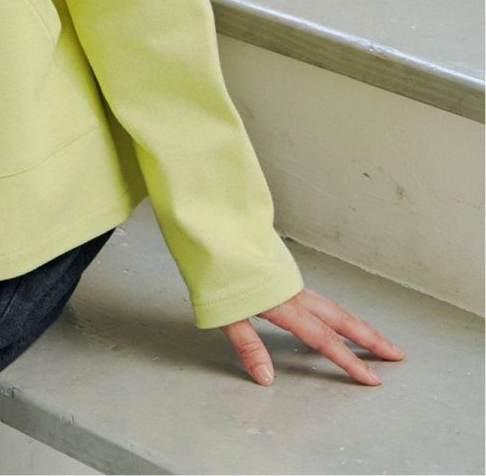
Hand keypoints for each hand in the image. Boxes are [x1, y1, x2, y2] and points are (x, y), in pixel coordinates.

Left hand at [222, 286, 405, 384]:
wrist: (210, 227)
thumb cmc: (214, 269)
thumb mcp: (224, 313)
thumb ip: (247, 345)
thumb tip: (267, 377)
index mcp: (284, 304)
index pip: (323, 339)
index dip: (348, 361)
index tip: (372, 379)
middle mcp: (293, 292)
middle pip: (340, 318)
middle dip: (370, 338)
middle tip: (396, 354)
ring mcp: (290, 282)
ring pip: (333, 305)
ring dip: (356, 323)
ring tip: (376, 340)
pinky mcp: (283, 276)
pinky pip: (320, 298)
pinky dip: (337, 311)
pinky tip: (337, 318)